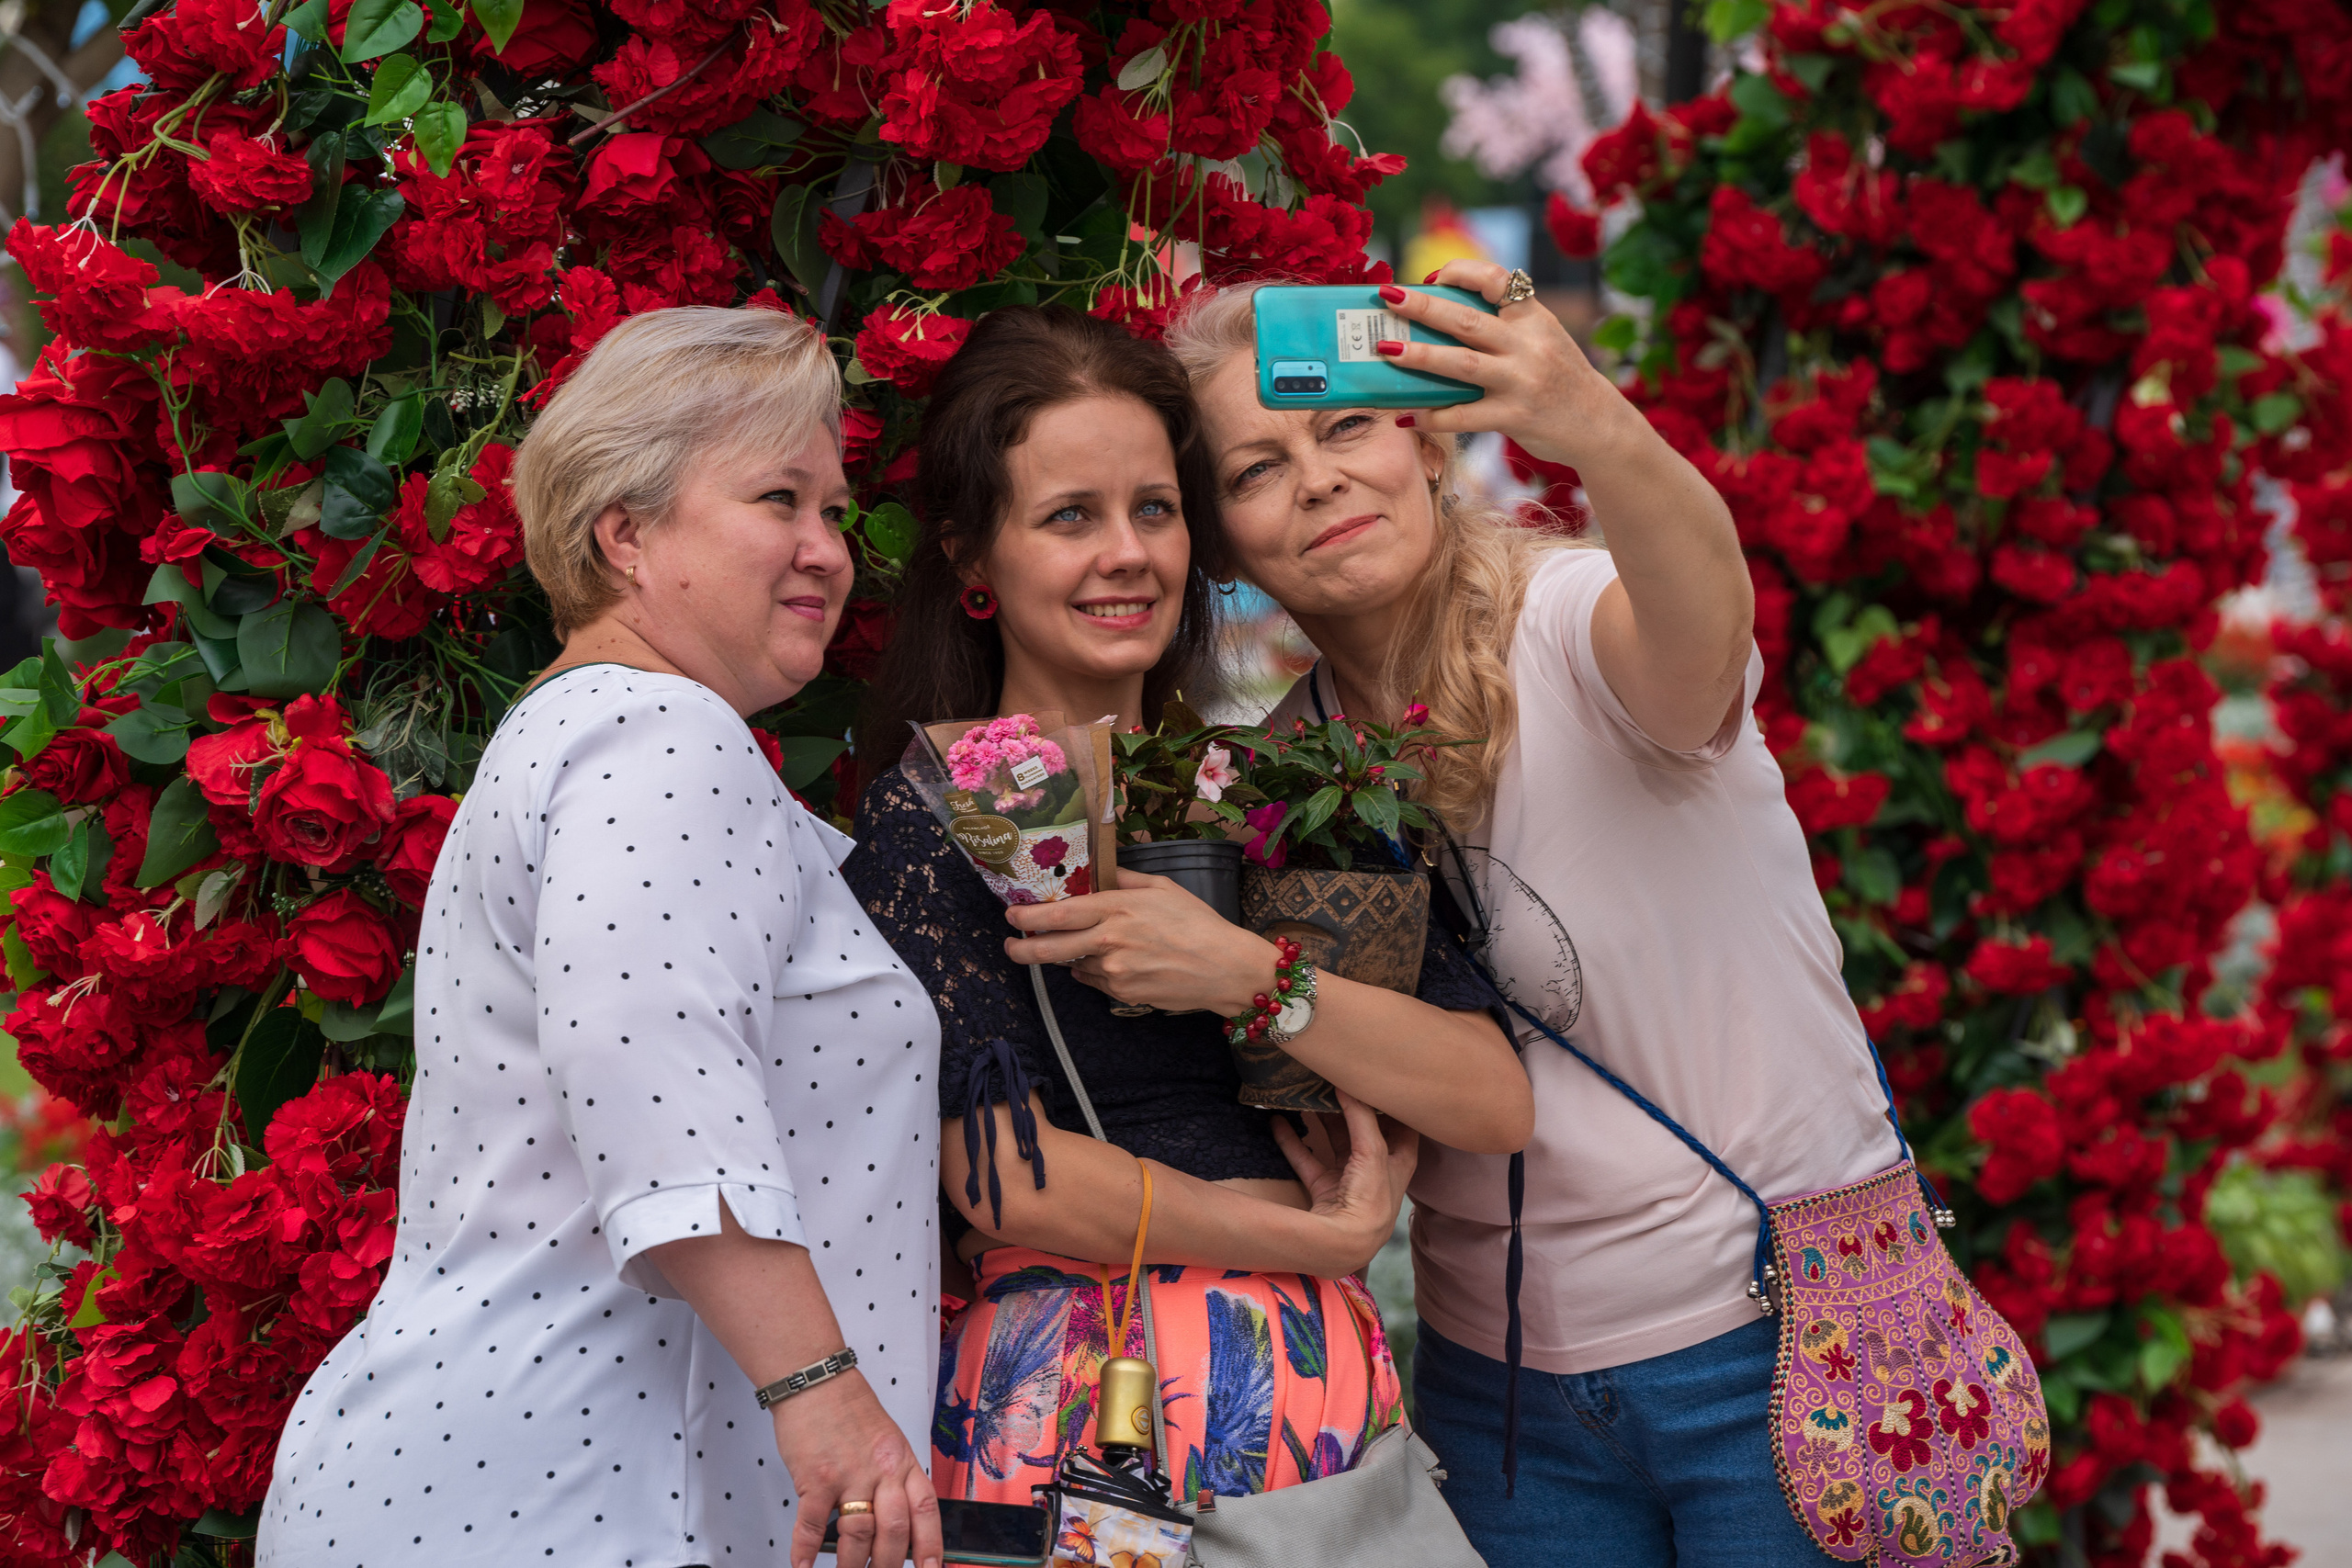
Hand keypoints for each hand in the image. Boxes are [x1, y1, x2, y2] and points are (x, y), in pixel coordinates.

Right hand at [776, 1371, 940, 1567]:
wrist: (817, 1381)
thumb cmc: (849, 1410)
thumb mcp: (887, 1441)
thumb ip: (893, 1480)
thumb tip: (892, 1525)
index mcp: (903, 1462)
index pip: (926, 1510)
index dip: (931, 1545)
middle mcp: (880, 1470)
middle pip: (894, 1530)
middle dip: (889, 1565)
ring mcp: (848, 1475)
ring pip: (858, 1534)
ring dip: (852, 1565)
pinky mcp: (816, 1478)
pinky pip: (811, 1524)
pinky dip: (806, 1551)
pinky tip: (804, 1567)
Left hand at [1002, 870, 1274, 1015]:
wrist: (1225, 968)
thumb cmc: (1198, 923)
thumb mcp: (1163, 888)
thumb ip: (1125, 879)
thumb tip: (1101, 872)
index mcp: (1117, 908)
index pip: (1059, 914)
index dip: (1028, 916)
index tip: (1012, 914)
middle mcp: (1109, 940)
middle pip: (1050, 948)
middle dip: (1022, 949)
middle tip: (1010, 946)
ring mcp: (1113, 970)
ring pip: (1074, 965)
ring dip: (1072, 957)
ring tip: (1096, 947)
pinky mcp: (1122, 993)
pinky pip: (1095, 981)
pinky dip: (1095, 972)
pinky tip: (1113, 962)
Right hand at [1270, 1092, 1418, 1276]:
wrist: (1341, 1245)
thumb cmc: (1370, 1200)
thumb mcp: (1374, 1150)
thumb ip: (1362, 1116)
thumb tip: (1348, 1086)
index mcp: (1399, 1164)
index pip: (1404, 1130)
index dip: (1395, 1109)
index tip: (1382, 1084)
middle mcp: (1376, 1172)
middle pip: (1366, 1133)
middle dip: (1353, 1110)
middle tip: (1340, 1082)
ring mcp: (1348, 1182)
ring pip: (1335, 1143)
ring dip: (1323, 1122)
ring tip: (1310, 1094)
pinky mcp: (1323, 1189)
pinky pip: (1306, 1158)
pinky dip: (1292, 1141)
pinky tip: (1278, 1121)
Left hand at [1373, 258, 1632, 469]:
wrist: (1599, 423)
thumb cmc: (1559, 377)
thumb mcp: (1543, 338)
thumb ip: (1505, 326)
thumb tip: (1440, 320)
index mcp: (1533, 318)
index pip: (1497, 280)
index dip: (1461, 272)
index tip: (1433, 277)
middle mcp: (1528, 345)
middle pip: (1466, 320)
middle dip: (1423, 307)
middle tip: (1387, 297)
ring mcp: (1520, 381)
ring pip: (1460, 364)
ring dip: (1419, 356)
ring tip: (1386, 350)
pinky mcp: (1514, 417)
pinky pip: (1463, 415)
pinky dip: (1431, 415)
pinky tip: (1405, 415)